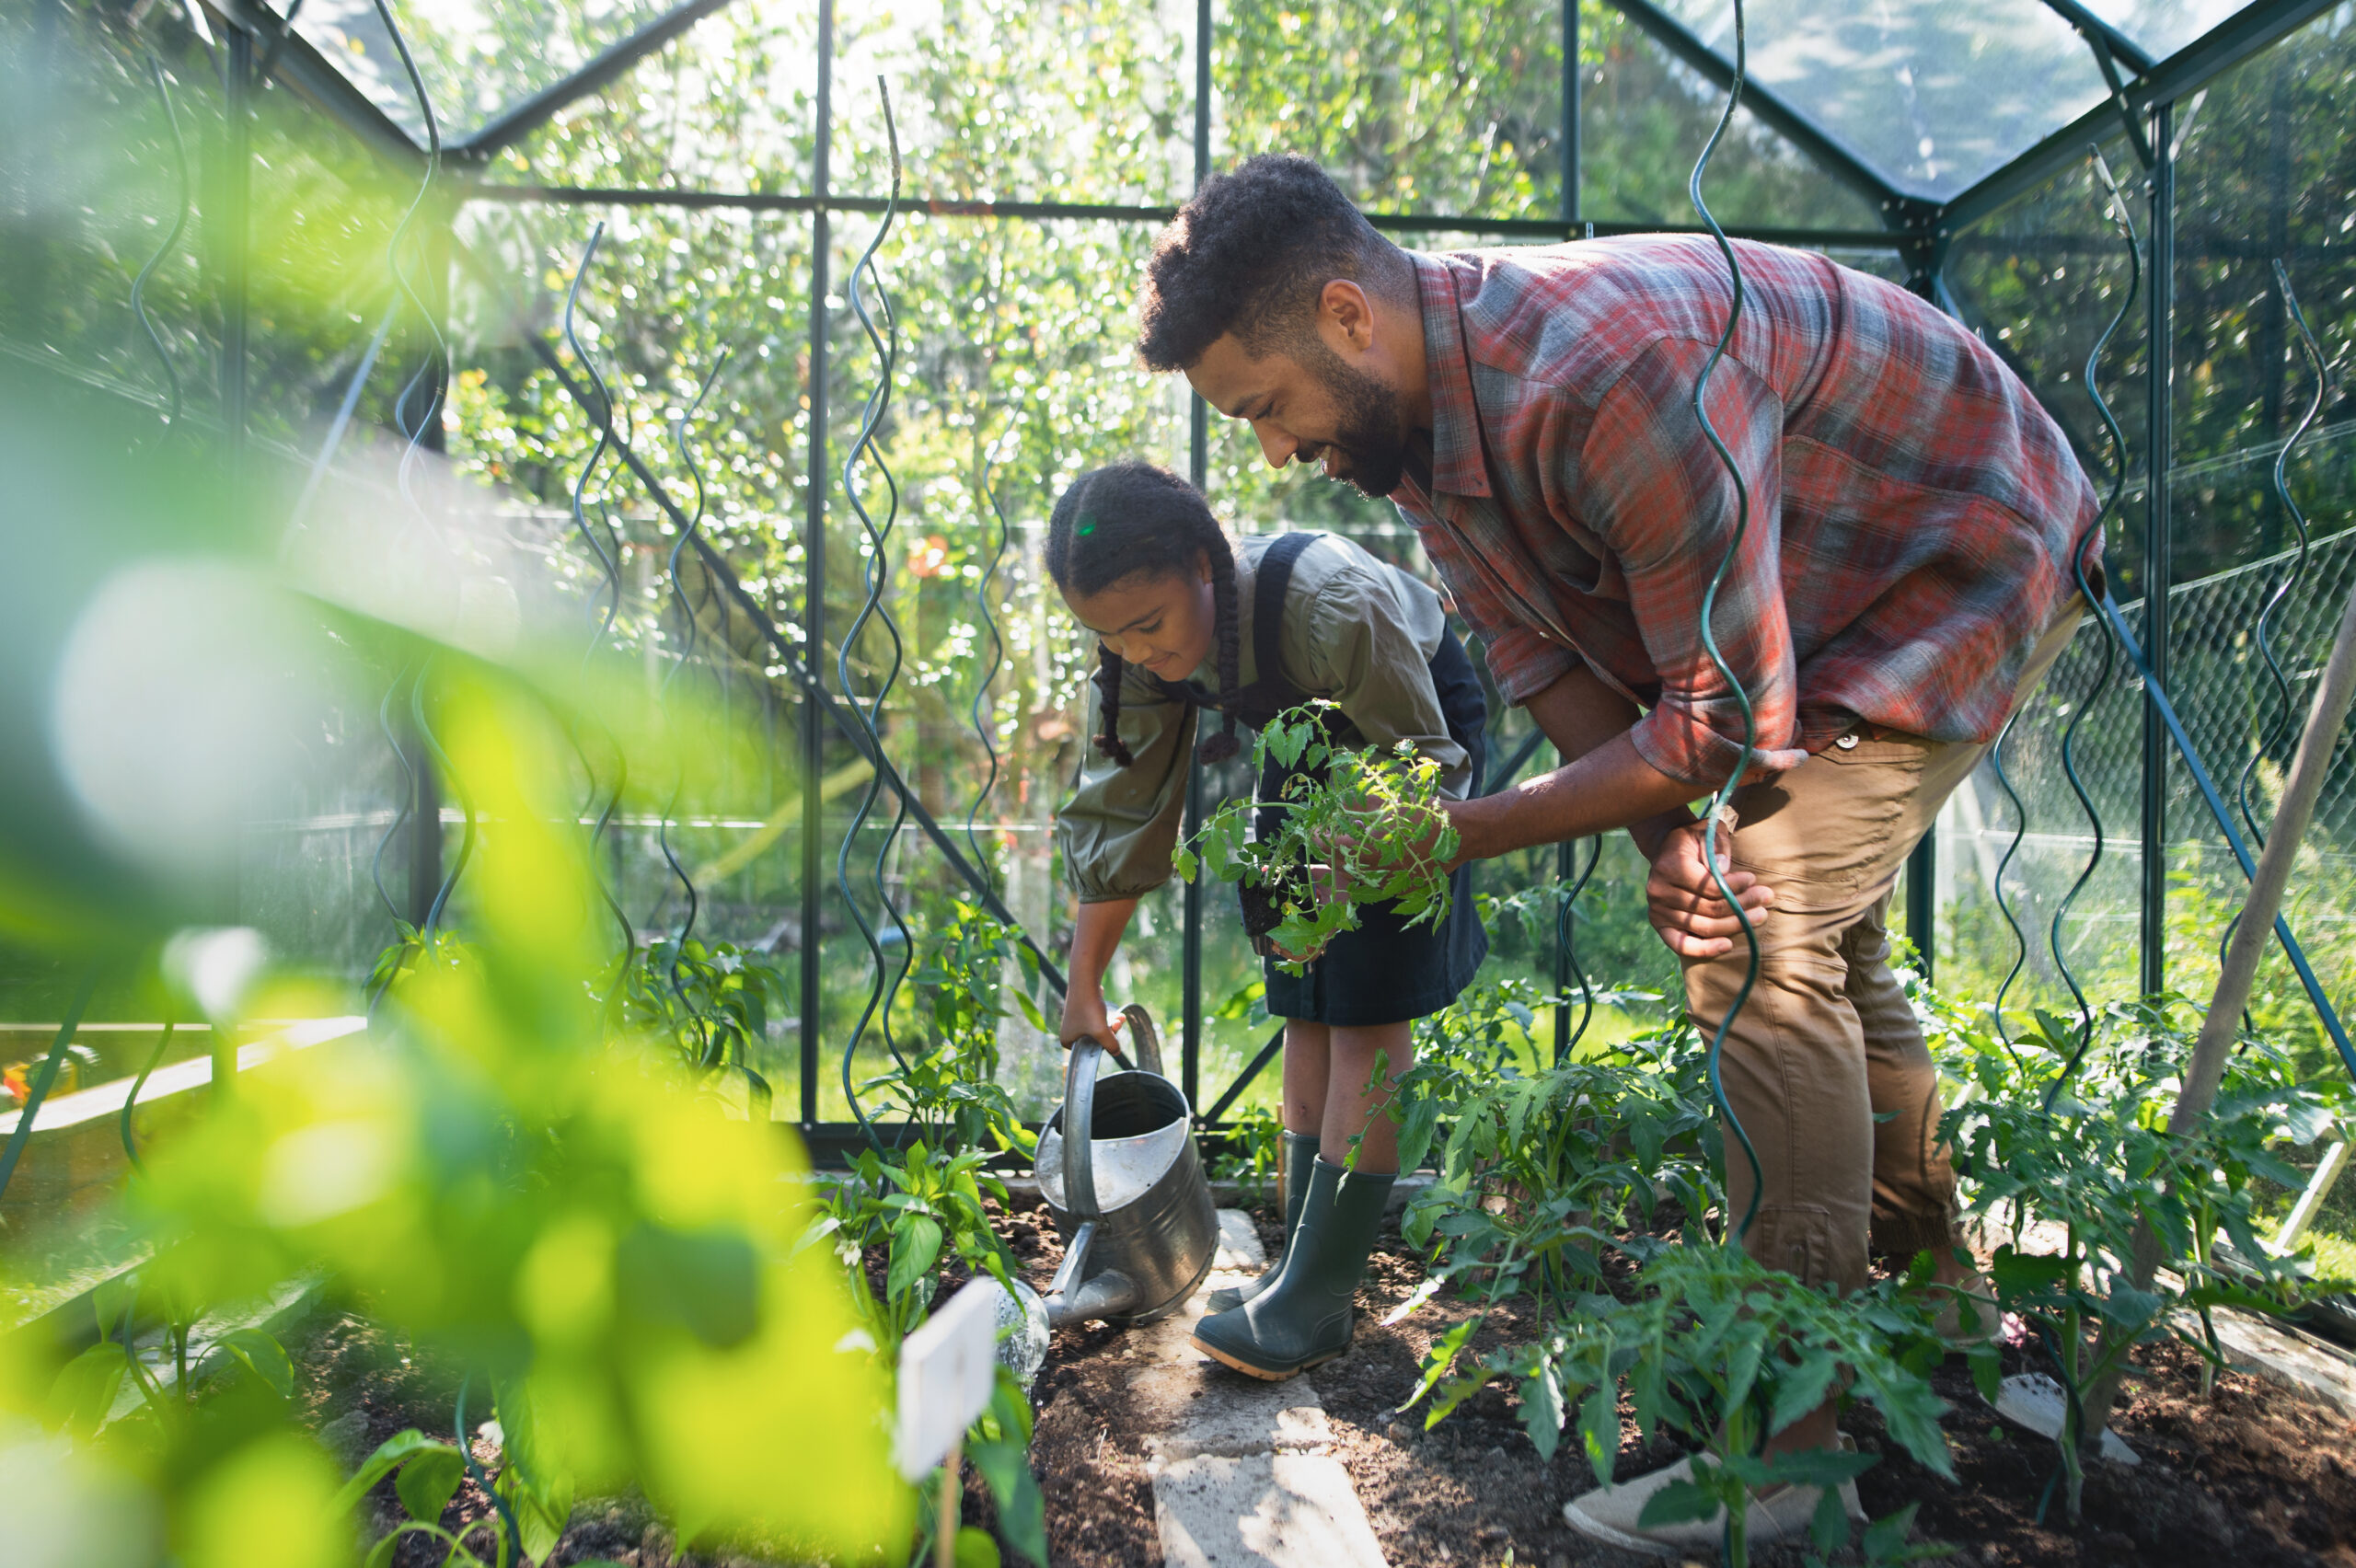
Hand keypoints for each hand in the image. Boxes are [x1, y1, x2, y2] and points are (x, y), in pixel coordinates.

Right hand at [1057, 990, 1126, 1053]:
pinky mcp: (1081, 1011)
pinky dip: (1107, 1017)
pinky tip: (1118, 1014)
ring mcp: (1075, 1021)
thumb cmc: (1089, 1008)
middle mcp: (1069, 1032)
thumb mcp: (1102, 1033)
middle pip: (1095, 1040)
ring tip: (1121, 1018)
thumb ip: (1111, 1046)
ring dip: (1112, 1024)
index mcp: (1067, 1041)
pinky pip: (1097, 1019)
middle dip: (1110, 1032)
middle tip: (1118, 1024)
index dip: (1102, 1046)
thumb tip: (1116, 1052)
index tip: (1110, 1036)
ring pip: (1098, 1028)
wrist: (1085, 981)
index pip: (1089, 1052)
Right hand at [1645, 817, 1774, 959]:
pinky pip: (1682, 945)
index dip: (1736, 887)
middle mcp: (1659, 891)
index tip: (1754, 879)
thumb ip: (1716, 845)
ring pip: (1704, 927)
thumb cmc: (1693, 840)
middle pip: (1710, 909)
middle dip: (1742, 905)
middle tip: (1766, 899)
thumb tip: (1724, 868)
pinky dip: (1705, 949)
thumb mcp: (1705, 832)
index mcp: (1670, 866)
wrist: (1666, 850)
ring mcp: (1658, 911)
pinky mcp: (1660, 926)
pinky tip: (1728, 945)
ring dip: (1735, 924)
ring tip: (1759, 916)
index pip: (1710, 887)